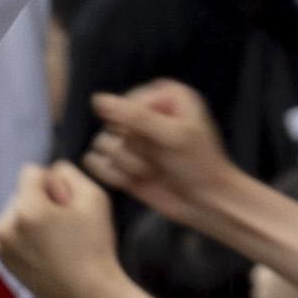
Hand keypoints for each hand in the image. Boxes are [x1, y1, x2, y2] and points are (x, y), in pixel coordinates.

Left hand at [0, 157, 129, 297]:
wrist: (87, 294)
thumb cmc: (95, 245)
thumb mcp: (94, 198)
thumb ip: (69, 174)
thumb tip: (49, 171)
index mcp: (26, 210)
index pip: (31, 171)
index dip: (54, 182)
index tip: (67, 202)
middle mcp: (4, 225)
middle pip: (22, 193)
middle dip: (42, 200)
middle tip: (66, 226)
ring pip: (15, 212)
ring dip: (32, 218)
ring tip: (57, 240)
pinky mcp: (0, 258)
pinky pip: (12, 232)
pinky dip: (25, 235)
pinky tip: (47, 251)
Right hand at [84, 76, 229, 223]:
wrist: (203, 201)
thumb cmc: (199, 166)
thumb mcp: (172, 136)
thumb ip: (135, 116)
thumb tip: (98, 99)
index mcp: (164, 96)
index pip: (126, 102)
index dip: (138, 124)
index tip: (160, 138)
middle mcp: (144, 112)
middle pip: (112, 123)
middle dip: (133, 146)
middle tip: (158, 157)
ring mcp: (130, 137)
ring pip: (101, 144)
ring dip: (126, 163)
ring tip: (150, 170)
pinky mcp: (118, 160)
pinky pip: (94, 162)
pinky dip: (113, 175)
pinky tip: (133, 180)